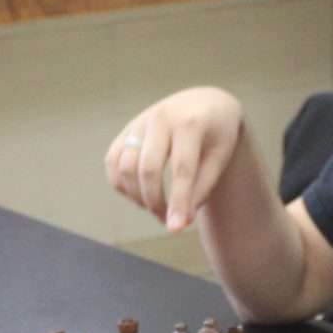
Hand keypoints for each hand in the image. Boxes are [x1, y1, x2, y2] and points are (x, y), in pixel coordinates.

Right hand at [104, 88, 244, 230]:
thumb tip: (180, 222)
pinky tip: (139, 195)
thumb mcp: (220, 158)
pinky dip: (121, 184)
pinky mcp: (126, 129)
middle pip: (148, 168)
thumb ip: (202, 189)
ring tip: (156, 208)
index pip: (182, 168)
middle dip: (154, 201)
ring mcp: (139, 122)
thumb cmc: (217, 134)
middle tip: (166, 220)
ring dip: (136, 195)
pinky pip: (113, 161)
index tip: (175, 229)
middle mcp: (161, 118)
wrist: (205, 103)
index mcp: (191, 123)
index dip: (178, 201)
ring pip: (125, 166)